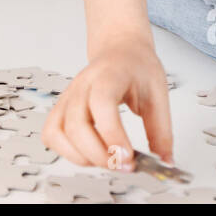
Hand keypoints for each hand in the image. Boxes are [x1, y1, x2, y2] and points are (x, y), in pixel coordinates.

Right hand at [42, 35, 172, 169]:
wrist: (120, 50)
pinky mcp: (60, 108)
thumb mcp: (158, 94)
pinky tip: (88, 153)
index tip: (128, 158)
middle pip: (76, 124)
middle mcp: (82, 85)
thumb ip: (162, 131)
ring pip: (57, 132)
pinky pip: (50, 134)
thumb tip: (165, 162)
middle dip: (99, 154)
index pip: (101, 104)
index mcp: (108, 76)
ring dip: (81, 156)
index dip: (112, 135)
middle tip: (123, 165)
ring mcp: (67, 97)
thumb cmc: (136, 67)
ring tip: (106, 160)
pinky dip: (65, 151)